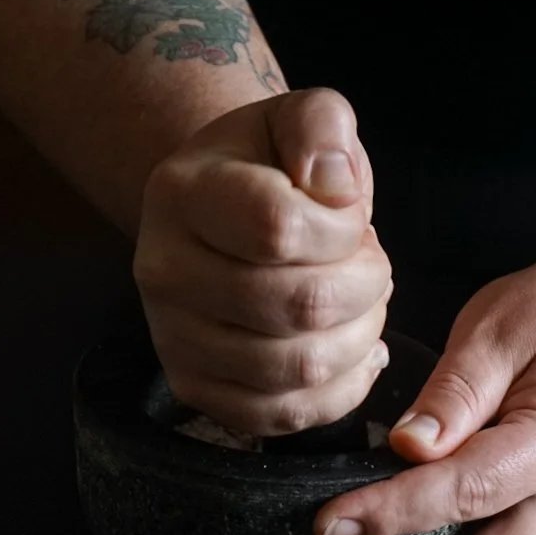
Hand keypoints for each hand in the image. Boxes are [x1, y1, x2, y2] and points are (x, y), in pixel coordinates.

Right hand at [135, 89, 391, 434]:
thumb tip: (332, 184)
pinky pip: (285, 416)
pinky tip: (352, 348)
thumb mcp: (299, 118)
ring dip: (360, 337)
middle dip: (366, 286)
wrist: (219, 214)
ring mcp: (174, 339)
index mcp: (183, 194)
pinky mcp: (197, 390)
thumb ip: (322, 126)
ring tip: (361, 303)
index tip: (352, 218)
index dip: (342, 229)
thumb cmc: (272, 168)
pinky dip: (341, 388)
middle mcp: (163, 271)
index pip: (278, 228)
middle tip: (372, 265)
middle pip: (298, 306)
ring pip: (298, 368)